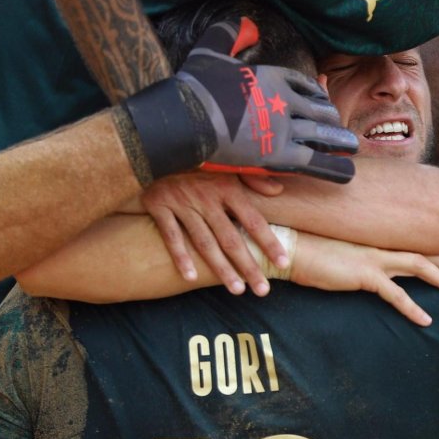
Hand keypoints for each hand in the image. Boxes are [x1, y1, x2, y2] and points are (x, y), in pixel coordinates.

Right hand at [122, 18, 358, 182]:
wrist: (185, 118)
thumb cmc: (193, 87)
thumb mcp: (210, 50)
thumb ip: (229, 35)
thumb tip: (246, 22)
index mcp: (272, 77)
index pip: (302, 84)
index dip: (315, 91)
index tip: (322, 97)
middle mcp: (283, 101)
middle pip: (316, 109)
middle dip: (330, 116)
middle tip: (337, 123)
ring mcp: (284, 128)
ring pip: (321, 134)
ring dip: (339, 140)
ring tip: (351, 144)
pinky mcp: (279, 155)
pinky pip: (315, 161)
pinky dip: (333, 167)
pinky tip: (348, 172)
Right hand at [142, 173, 284, 295]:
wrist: (155, 148)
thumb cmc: (196, 160)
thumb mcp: (226, 163)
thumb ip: (253, 178)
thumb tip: (278, 190)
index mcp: (226, 187)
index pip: (253, 219)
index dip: (269, 242)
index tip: (283, 262)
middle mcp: (206, 196)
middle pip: (230, 238)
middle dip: (248, 265)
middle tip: (262, 290)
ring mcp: (182, 202)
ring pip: (204, 242)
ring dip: (221, 268)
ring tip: (236, 290)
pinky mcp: (159, 206)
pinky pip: (171, 236)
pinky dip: (180, 257)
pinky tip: (191, 278)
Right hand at [288, 234, 438, 325]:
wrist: (290, 249)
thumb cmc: (307, 249)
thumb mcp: (335, 249)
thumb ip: (352, 253)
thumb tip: (359, 261)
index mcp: (371, 239)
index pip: (407, 241)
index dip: (430, 245)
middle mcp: (377, 245)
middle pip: (421, 250)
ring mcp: (373, 259)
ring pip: (417, 266)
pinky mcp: (364, 275)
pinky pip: (395, 295)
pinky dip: (412, 308)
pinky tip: (426, 319)